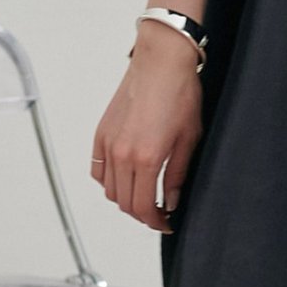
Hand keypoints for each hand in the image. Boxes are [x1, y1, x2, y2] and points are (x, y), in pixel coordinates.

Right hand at [89, 22, 203, 233]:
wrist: (161, 62)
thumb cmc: (179, 94)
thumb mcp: (188, 140)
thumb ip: (176, 176)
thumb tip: (171, 201)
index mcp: (146, 158)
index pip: (144, 207)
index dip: (156, 222)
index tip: (166, 224)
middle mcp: (122, 154)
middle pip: (125, 203)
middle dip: (143, 215)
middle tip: (159, 214)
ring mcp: (108, 143)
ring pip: (110, 190)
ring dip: (126, 200)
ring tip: (144, 197)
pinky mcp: (101, 134)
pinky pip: (98, 170)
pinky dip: (109, 182)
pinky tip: (125, 179)